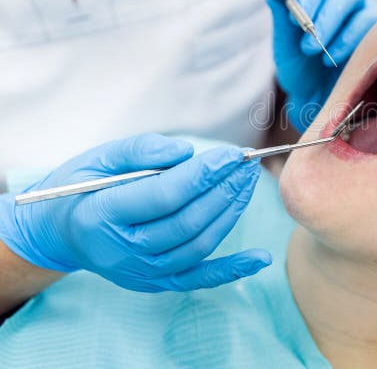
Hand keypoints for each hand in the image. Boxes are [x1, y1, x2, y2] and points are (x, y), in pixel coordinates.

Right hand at [0, 134, 270, 291]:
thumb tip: (186, 153)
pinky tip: (259, 258)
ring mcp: (141, 271)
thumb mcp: (98, 158)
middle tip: (247, 163)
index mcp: (102, 215)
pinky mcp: (156, 282)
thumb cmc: (80, 188)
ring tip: (247, 182)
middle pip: (187, 220)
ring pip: (198, 243)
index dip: (203, 174)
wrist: (59, 231)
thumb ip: (141, 151)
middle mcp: (123, 250)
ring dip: (230, 212)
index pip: (165, 195)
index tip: (231, 154)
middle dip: (223, 189)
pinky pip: (199, 278)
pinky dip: (232, 269)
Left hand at [265, 0, 376, 130]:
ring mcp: (356, 4)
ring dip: (326, 20)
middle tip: (297, 21)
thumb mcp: (285, 46)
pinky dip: (345, 38)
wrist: (322, 98)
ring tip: (310, 49)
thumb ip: (281, 18)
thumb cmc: (302, 68)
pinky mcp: (376, 21)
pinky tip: (331, 56)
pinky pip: (364, 19)